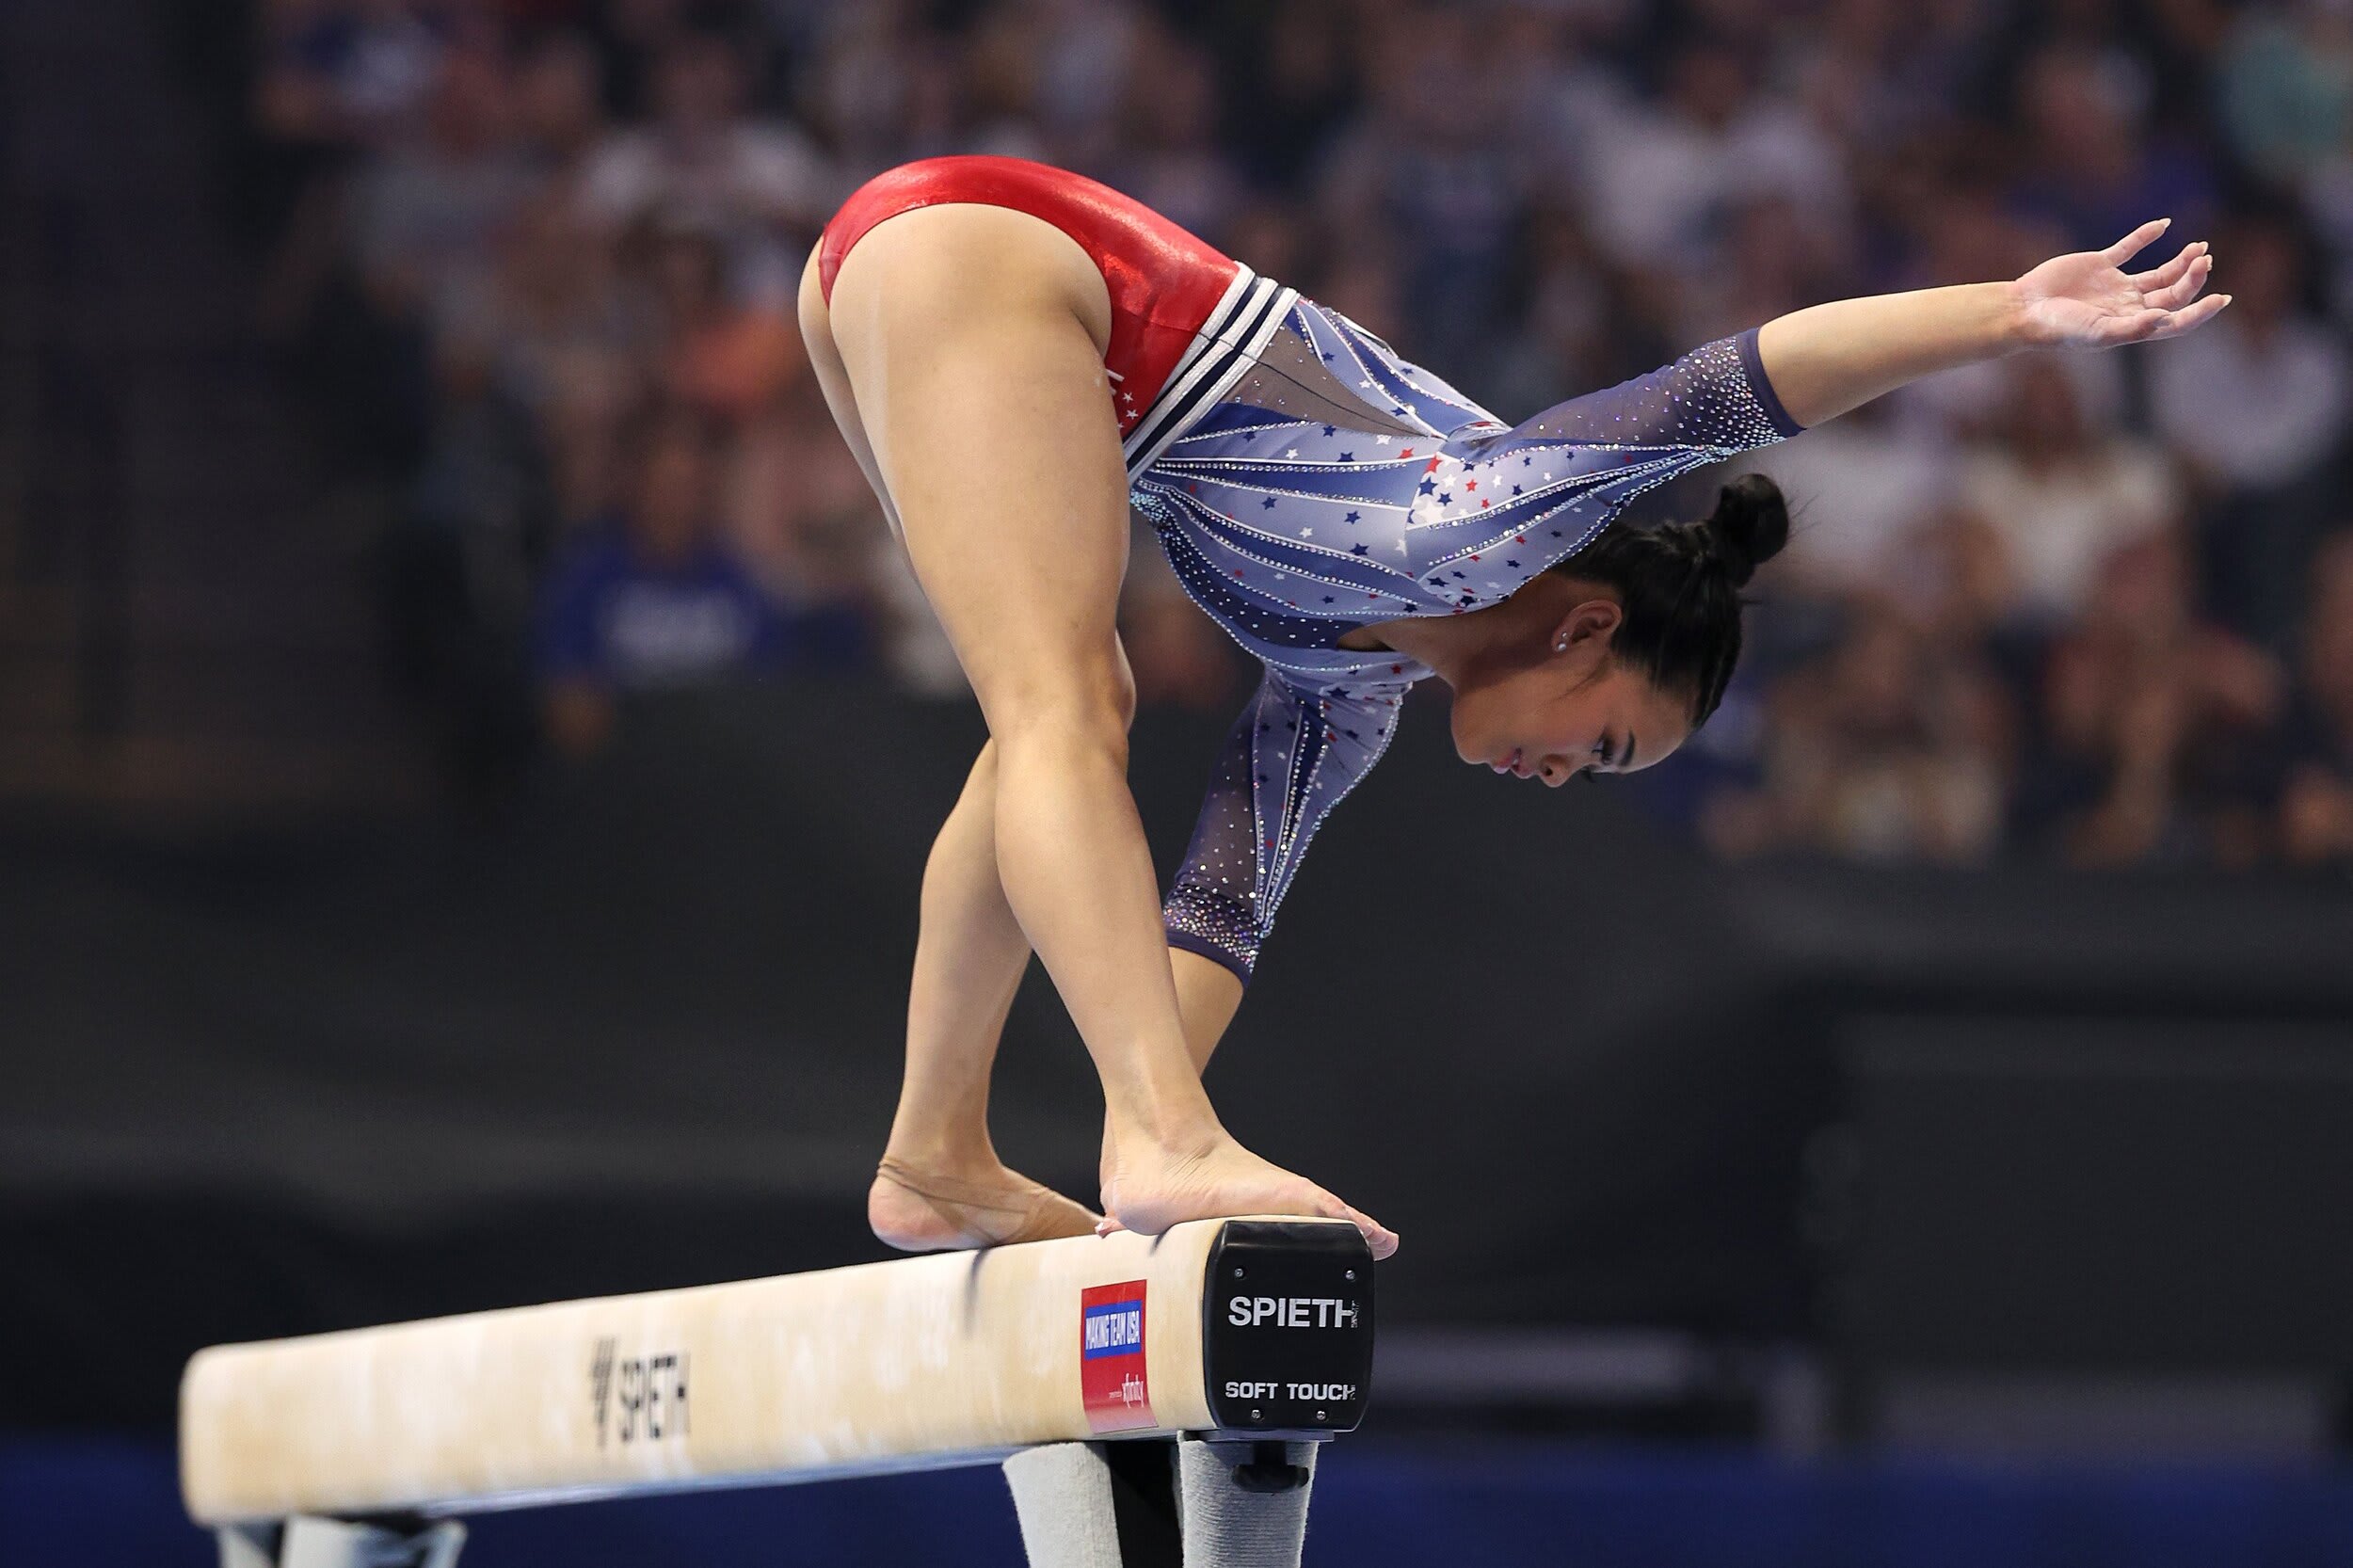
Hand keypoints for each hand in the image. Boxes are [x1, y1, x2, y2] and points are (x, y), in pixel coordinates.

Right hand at [2010, 219, 2229, 349]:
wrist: (2024, 310)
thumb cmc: (2058, 329)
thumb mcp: (2097, 333)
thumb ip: (2132, 328)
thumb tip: (2165, 320)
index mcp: (2132, 326)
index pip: (2176, 320)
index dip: (2200, 312)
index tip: (2222, 298)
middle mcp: (2128, 307)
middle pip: (2173, 293)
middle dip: (2192, 278)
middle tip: (2204, 260)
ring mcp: (2115, 285)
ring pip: (2159, 273)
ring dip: (2180, 261)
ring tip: (2199, 248)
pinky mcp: (2100, 265)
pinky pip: (2129, 248)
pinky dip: (2146, 236)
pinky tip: (2163, 225)